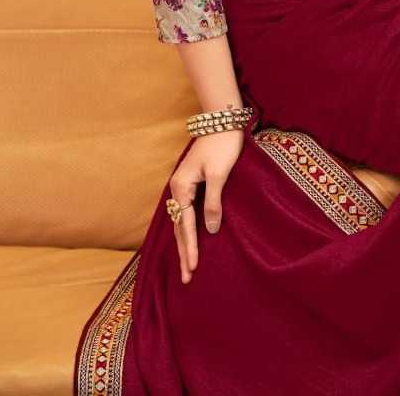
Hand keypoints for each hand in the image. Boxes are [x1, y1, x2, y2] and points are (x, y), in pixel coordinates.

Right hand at [169, 130, 245, 283]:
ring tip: (187, 266)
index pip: (186, 224)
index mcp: (182, 186)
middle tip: (187, 278)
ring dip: (184, 244)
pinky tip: (189, 240)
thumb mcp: (220, 174)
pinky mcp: (190, 184)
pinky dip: (186, 230)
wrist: (221, 121)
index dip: (190, 247)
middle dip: (183, 252)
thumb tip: (210, 229)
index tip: (192, 267)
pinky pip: (185, 213)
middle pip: (179, 227)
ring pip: (181, 222)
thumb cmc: (222, 145)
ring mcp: (182, 186)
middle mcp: (177, 188)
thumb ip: (214, 202)